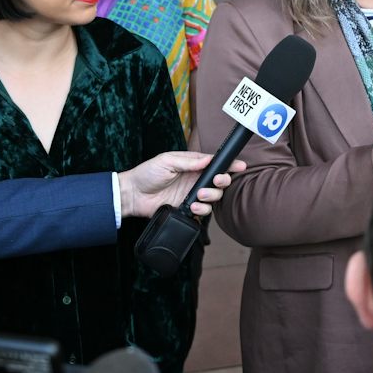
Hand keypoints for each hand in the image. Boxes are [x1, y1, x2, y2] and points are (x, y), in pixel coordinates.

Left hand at [117, 152, 243, 218]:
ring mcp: (192, 195)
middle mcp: (195, 180)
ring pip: (214, 197)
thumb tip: (207, 160)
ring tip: (199, 195)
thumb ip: (188, 161)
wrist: (133, 194)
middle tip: (216, 181)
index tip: (239, 165)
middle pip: (220, 181)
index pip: (215, 164)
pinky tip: (192, 207)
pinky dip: (201, 210)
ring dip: (211, 196)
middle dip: (223, 181)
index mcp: (193, 165)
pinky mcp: (187, 209)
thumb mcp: (167, 161)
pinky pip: (203, 212)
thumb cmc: (148, 173)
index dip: (229, 165)